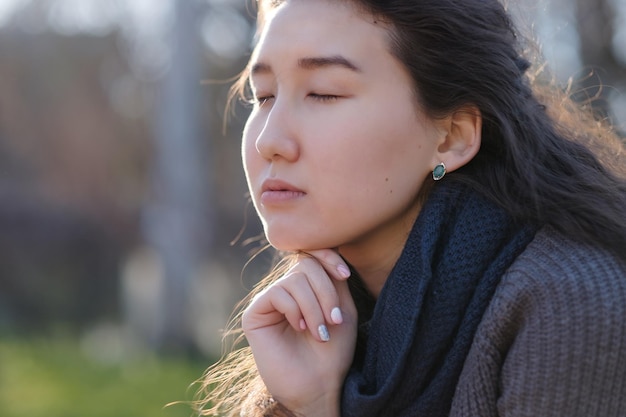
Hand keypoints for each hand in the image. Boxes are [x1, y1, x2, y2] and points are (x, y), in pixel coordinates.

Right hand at [242, 249, 357, 416]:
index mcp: (307, 287)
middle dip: (326, 291)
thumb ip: (334, 279)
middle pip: (306, 264)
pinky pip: (278, 293)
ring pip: (294, 280)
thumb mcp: (342, 309)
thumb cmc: (333, 351)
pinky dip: (295, 310)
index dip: (328, 257)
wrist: (318, 385)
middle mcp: (286, 289)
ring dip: (314, 306)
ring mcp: (270, 300)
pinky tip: (300, 328)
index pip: (313, 255)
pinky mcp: (255, 313)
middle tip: (334, 320)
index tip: (345, 275)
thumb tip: (327, 248)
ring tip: (320, 332)